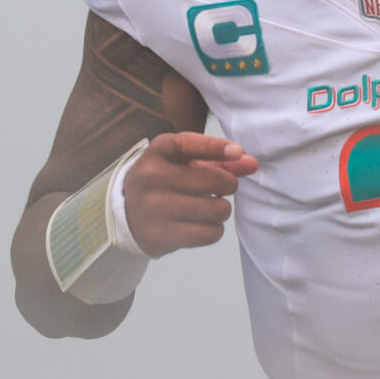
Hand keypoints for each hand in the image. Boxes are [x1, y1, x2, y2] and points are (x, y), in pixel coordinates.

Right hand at [121, 133, 259, 255]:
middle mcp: (152, 176)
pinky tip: (201, 223)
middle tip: (221, 189)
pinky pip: (210, 233)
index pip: (188, 144)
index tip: (238, 152)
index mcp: (157, 151)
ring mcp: (155, 207)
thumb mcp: (184, 162)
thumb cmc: (164, 180)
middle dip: (228, 185)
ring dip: (221, 209)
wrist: (127, 213)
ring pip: (217, 209)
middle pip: (214, 181)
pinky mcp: (161, 235)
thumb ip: (219, 160)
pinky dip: (214, 229)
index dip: (216, 147)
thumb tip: (252, 164)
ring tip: (208, 207)